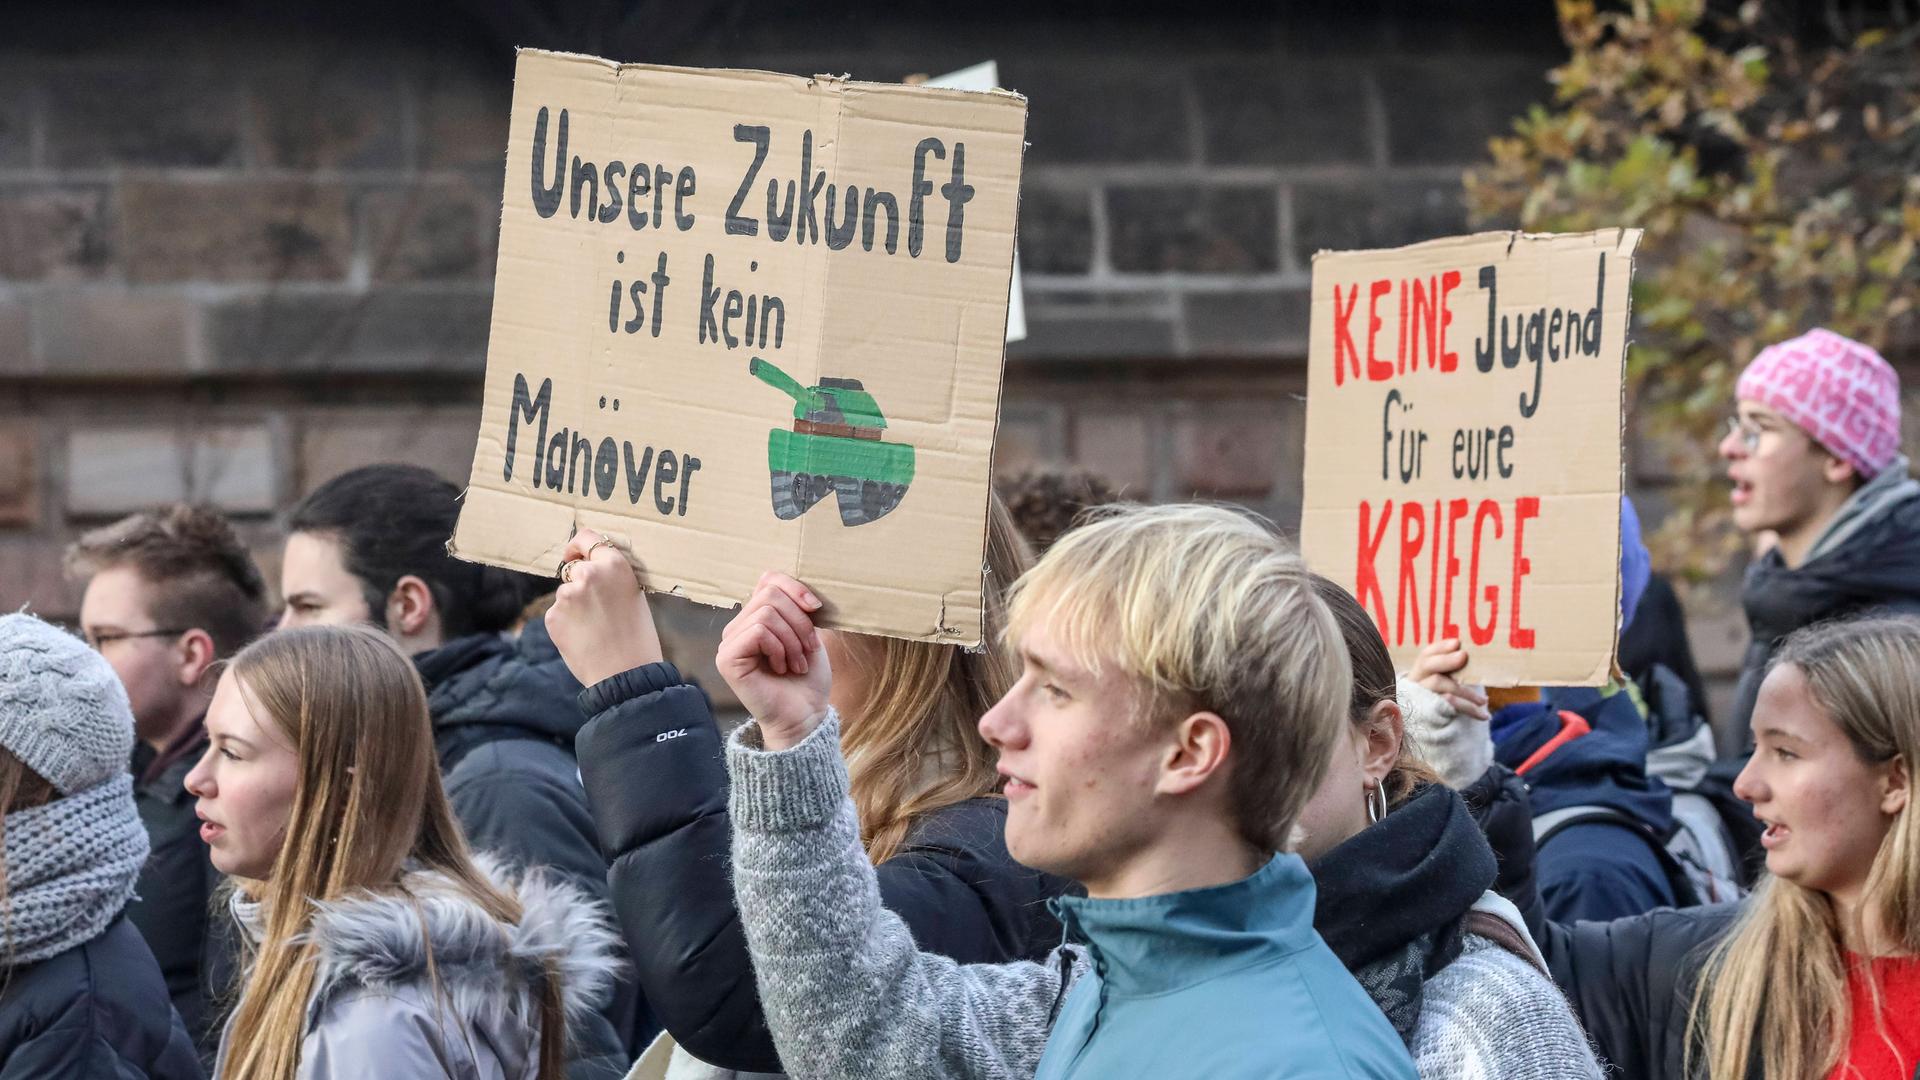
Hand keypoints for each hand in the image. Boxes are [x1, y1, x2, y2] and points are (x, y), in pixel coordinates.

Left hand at [546, 528, 664, 686]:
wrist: (625, 673)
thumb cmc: (637, 637)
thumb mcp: (634, 596)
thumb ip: (612, 577)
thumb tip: (589, 568)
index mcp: (614, 565)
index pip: (587, 537)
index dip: (577, 545)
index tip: (573, 554)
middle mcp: (588, 574)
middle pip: (574, 569)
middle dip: (579, 583)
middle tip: (597, 608)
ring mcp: (567, 595)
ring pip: (565, 594)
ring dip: (574, 606)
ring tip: (595, 629)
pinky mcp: (553, 616)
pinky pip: (558, 614)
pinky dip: (566, 624)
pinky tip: (584, 638)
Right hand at [718, 572, 831, 749]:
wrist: (804, 716)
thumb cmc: (807, 678)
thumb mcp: (809, 633)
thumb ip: (799, 607)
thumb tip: (803, 588)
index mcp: (755, 618)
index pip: (768, 579)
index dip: (795, 587)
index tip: (817, 608)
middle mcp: (737, 627)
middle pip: (770, 594)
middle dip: (800, 621)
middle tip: (808, 649)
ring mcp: (729, 643)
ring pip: (766, 613)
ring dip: (793, 639)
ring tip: (797, 663)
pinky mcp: (727, 659)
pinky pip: (758, 632)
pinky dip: (779, 648)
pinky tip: (782, 668)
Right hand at [1408, 638, 1489, 720]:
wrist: (1438, 719)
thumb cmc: (1449, 691)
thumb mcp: (1449, 677)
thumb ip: (1456, 665)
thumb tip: (1479, 651)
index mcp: (1422, 669)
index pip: (1427, 654)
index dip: (1441, 647)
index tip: (1457, 642)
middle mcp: (1418, 680)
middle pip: (1427, 666)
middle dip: (1446, 660)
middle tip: (1463, 656)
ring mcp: (1422, 695)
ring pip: (1439, 685)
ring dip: (1465, 691)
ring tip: (1484, 700)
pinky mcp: (1431, 711)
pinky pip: (1450, 706)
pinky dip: (1469, 710)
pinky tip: (1484, 715)